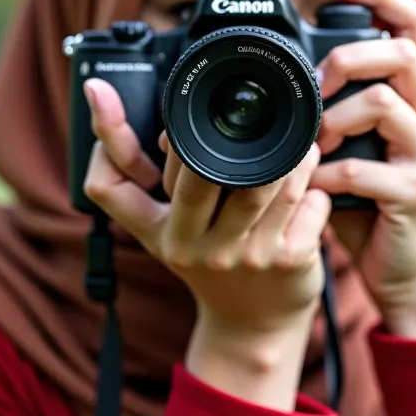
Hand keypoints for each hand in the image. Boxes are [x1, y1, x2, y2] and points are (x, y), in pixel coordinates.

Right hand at [82, 78, 330, 396]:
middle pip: (201, 175)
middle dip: (227, 139)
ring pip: (270, 184)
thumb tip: (100, 94)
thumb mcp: (163, 228)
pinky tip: (313, 185)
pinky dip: (315, 187)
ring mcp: (242, 257)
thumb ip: (140, 176)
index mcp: (159, 233)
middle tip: (255, 115)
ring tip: (300, 142)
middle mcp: (194, 247)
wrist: (254, 326)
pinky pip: (308, 205)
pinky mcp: (287, 262)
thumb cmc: (209, 261)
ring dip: (292, 155)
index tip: (101, 89)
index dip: (108, 134)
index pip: (115, 185)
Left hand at [312, 0, 415, 338]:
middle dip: (348, 58)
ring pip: (386, 102)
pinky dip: (328, 175)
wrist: (400, 273)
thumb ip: (336, 111)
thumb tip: (287, 77)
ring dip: (334, 118)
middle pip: (403, 53)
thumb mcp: (353, 148)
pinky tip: (312, 187)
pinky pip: (366, 169)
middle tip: (315, 87)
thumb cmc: (366, 206)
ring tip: (310, 144)